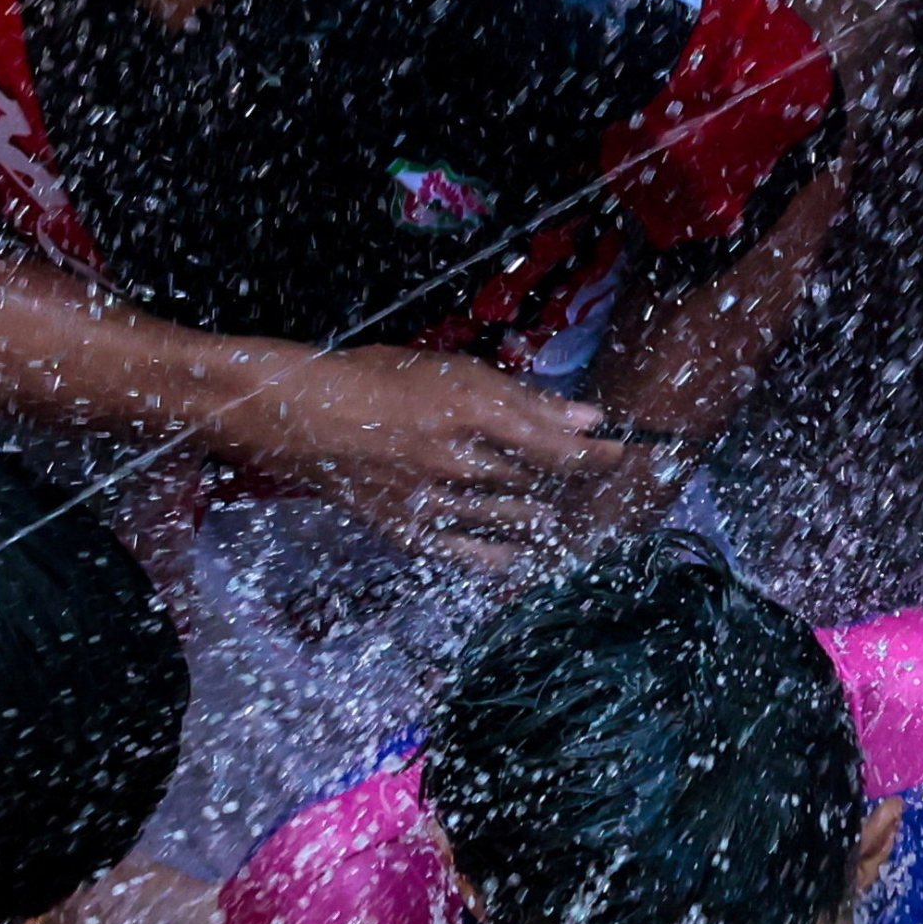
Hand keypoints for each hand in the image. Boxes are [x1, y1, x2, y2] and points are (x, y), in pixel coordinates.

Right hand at [222, 347, 656, 566]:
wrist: (299, 413)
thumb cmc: (379, 379)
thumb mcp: (456, 370)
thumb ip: (525, 398)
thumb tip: (588, 420)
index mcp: (473, 408)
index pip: (559, 444)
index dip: (599, 454)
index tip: (623, 453)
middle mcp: (457, 457)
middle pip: (539, 480)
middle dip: (570, 479)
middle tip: (586, 474)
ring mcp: (431, 498)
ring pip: (512, 515)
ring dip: (542, 511)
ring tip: (551, 504)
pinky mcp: (406, 529)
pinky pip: (467, 552)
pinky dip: (500, 553)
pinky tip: (521, 553)